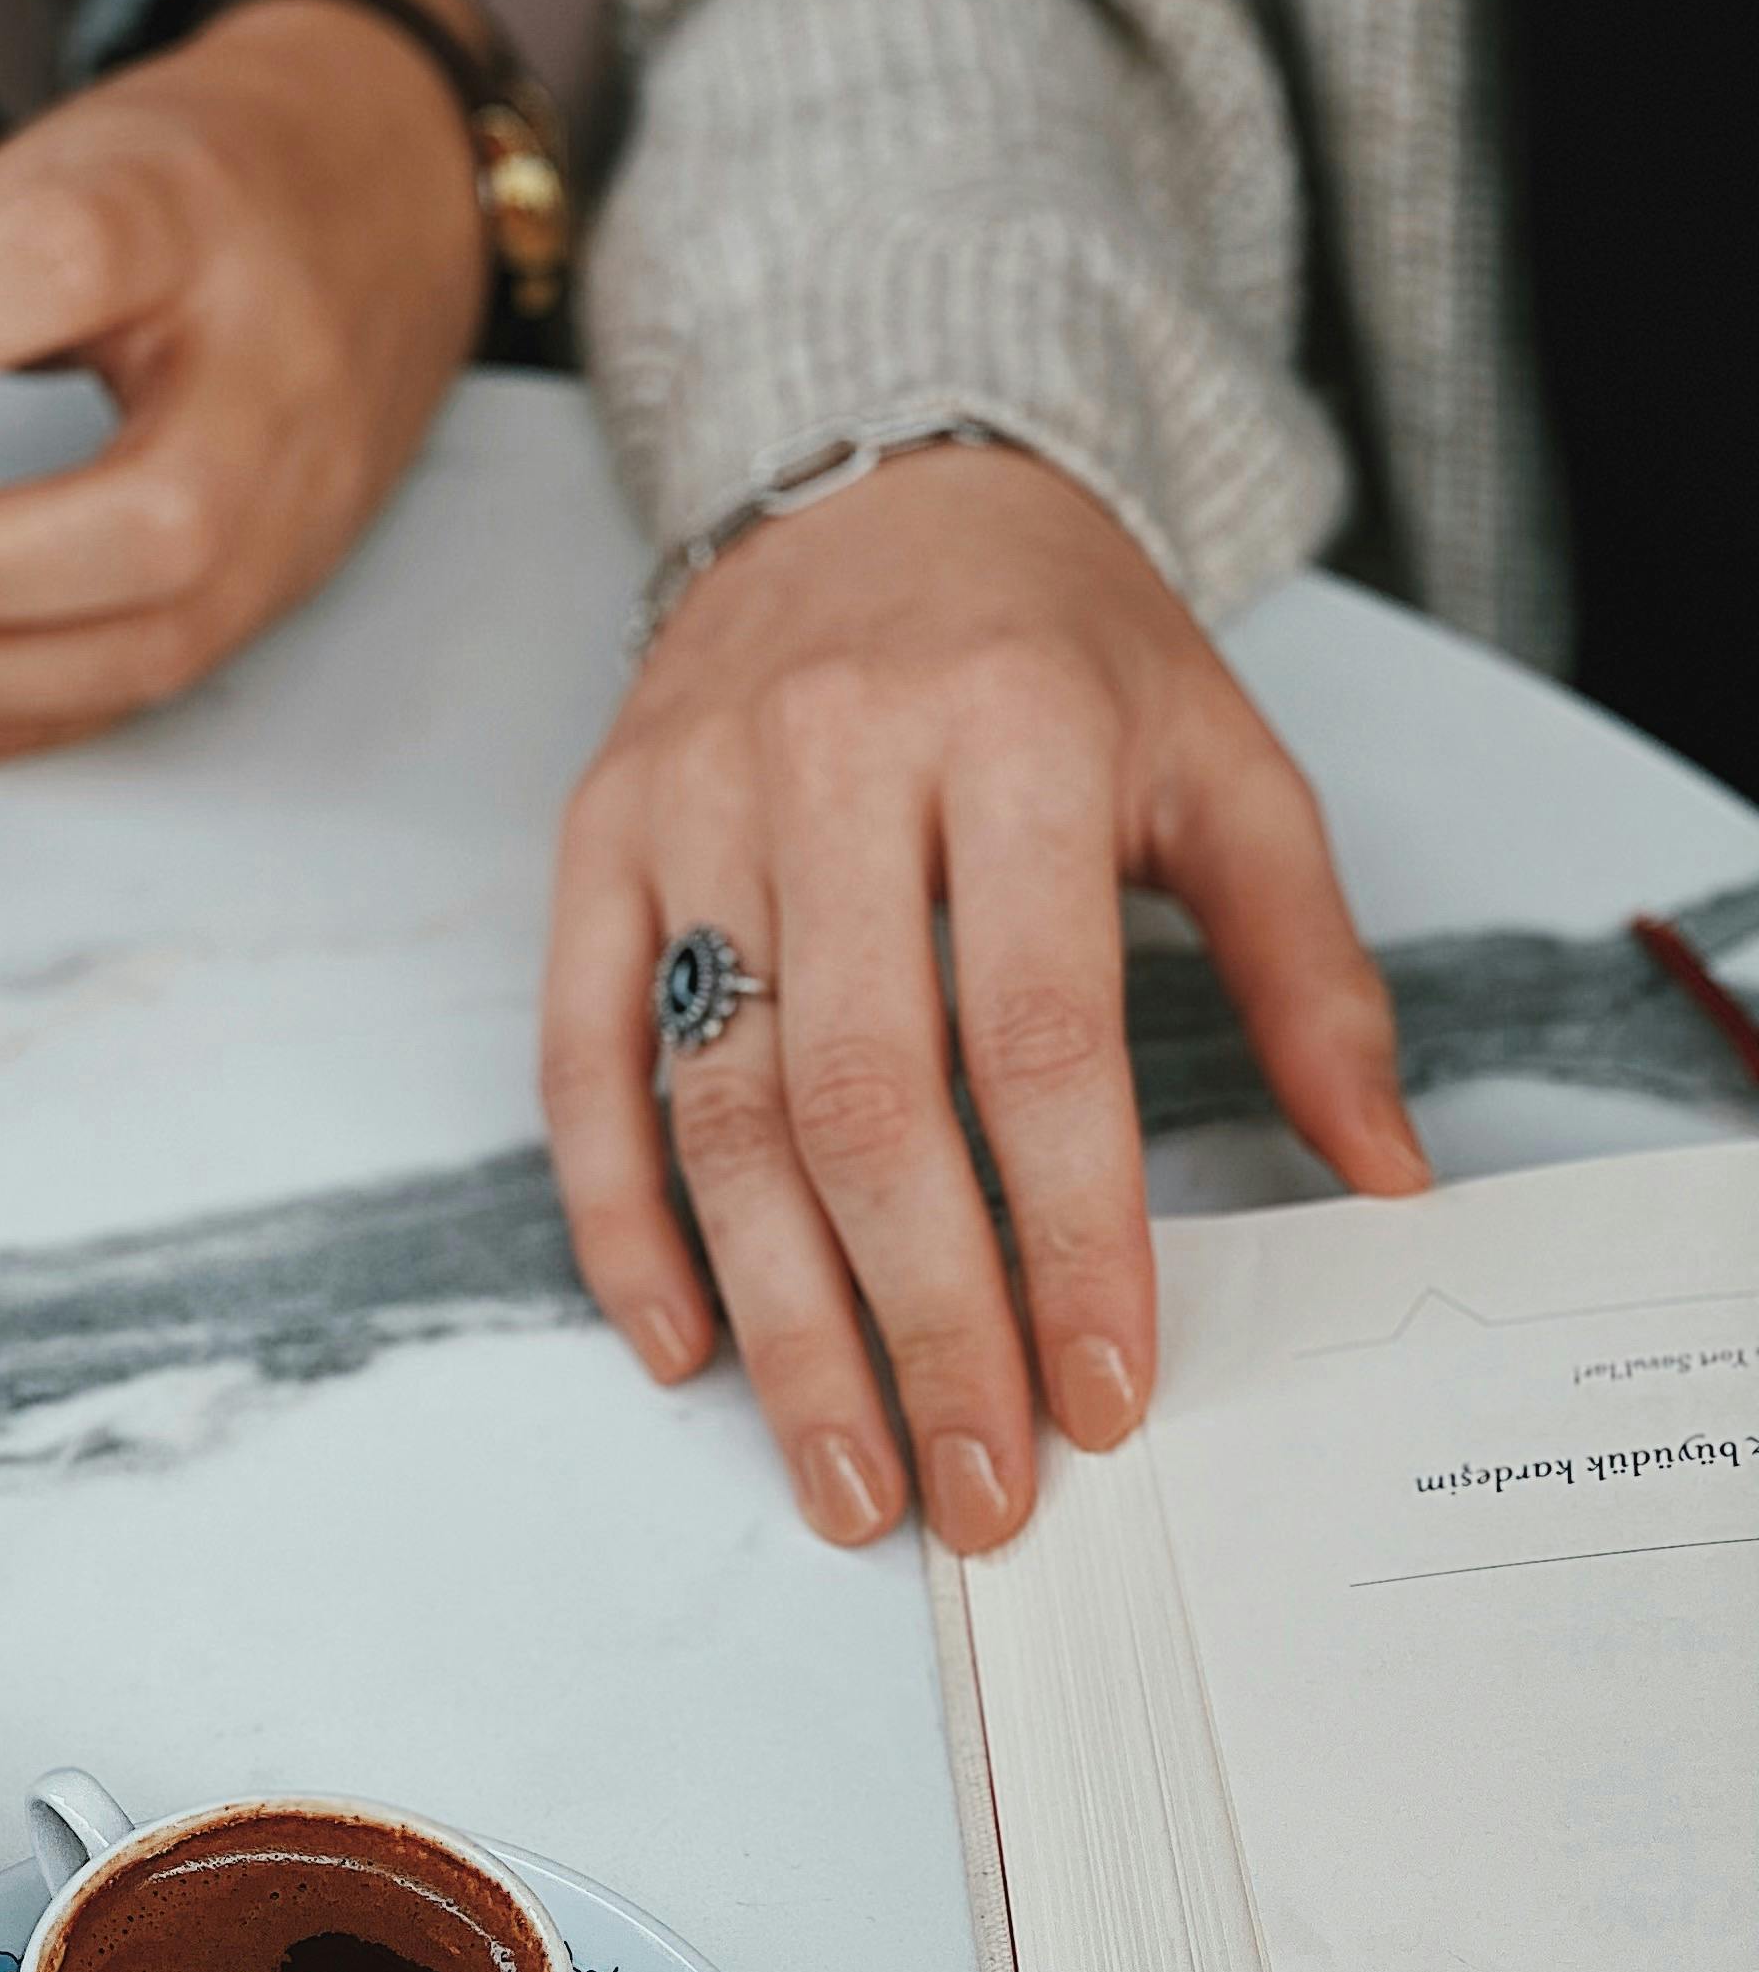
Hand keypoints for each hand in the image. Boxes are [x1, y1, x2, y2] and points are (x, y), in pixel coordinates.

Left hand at [0, 0, 486, 775]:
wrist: (397, 193)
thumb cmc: (231, 176)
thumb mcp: (83, 154)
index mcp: (198, 224)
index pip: (68, 272)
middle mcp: (271, 377)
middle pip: (147, 518)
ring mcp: (295, 497)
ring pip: (155, 639)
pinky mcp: (287, 577)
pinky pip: (159, 679)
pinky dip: (34, 717)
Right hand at [542, 447, 1427, 1548]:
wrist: (879, 479)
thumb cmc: (1061, 653)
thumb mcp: (1225, 770)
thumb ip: (1309, 973)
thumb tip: (1386, 1179)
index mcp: (1015, 734)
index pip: (1039, 1036)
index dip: (1071, 1234)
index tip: (1102, 1393)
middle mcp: (832, 761)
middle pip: (863, 1099)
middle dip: (922, 1324)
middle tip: (973, 1492)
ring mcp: (690, 801)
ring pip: (720, 1107)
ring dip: (780, 1320)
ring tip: (848, 1477)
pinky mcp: (594, 838)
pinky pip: (584, 1061)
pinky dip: (622, 1220)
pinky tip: (686, 1349)